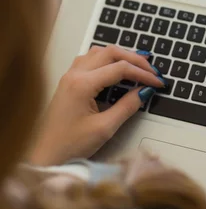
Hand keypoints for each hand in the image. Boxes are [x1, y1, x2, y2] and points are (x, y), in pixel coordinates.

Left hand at [28, 46, 165, 165]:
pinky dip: (107, 59)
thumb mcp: (104, 128)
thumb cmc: (69, 146)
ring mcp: (69, 76)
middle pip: (110, 52)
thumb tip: (144, 92)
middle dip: (134, 59)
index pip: (120, 68)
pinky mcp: (69, 82)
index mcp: (82, 84)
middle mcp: (74, 75)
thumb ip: (127, 107)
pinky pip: (89, 60)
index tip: (157, 82)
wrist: (45, 156)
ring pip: (99, 52)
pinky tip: (115, 68)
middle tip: (152, 70)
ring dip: (120, 55)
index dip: (143, 73)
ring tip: (138, 63)